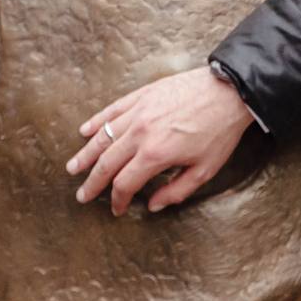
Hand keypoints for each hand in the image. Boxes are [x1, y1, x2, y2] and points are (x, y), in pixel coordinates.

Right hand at [67, 65, 254, 215]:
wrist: (228, 92)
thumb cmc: (219, 132)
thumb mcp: (204, 170)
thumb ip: (176, 191)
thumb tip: (154, 205)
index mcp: (154, 155)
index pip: (124, 183)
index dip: (117, 200)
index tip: (117, 209)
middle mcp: (140, 133)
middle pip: (106, 163)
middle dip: (92, 182)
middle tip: (82, 195)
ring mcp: (138, 112)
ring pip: (103, 136)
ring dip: (86, 154)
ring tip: (73, 168)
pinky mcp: (141, 96)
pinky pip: (112, 110)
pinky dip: (97, 121)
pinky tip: (85, 131)